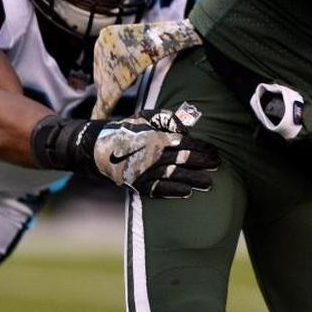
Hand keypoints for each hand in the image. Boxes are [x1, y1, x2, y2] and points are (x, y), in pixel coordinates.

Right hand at [31, 111, 219, 198]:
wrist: (94, 146)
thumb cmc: (124, 130)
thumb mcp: (143, 118)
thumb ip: (164, 119)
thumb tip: (185, 126)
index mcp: (152, 135)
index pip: (182, 141)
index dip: (200, 147)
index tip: (215, 152)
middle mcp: (148, 152)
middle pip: (180, 158)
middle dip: (201, 163)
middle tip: (217, 166)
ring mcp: (141, 169)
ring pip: (171, 175)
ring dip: (191, 180)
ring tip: (209, 183)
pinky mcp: (134, 182)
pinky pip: (155, 189)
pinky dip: (171, 192)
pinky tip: (186, 193)